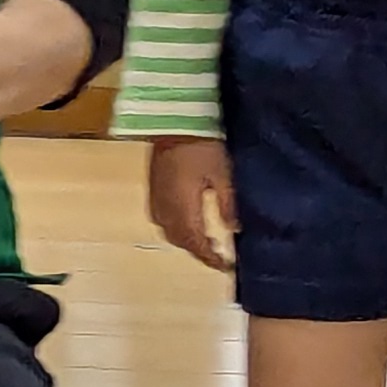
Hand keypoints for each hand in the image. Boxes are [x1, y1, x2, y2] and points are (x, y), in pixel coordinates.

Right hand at [143, 137, 236, 272]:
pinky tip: (187, 222)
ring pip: (169, 232)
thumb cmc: (203, 146)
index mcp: (184, 209)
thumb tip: (234, 230)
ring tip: (205, 241)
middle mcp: (166, 209)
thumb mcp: (223, 175)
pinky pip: (161, 219)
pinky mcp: (152, 188)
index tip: (228, 266)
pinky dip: (175, 228)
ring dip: (186, 241)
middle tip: (219, 254)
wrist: (173, 120)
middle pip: (180, 241)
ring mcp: (156, 198)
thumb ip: (228, 204)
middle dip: (199, 251)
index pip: (196, 244)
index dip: (211, 258)